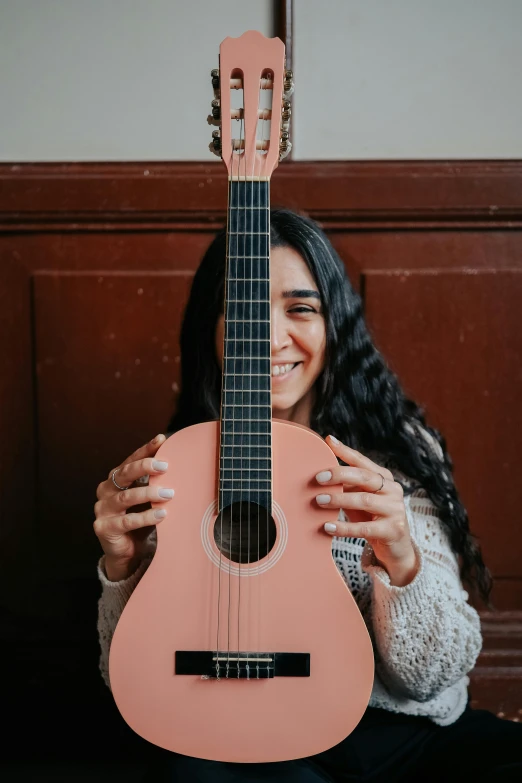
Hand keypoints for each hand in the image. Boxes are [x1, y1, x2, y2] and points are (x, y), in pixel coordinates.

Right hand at [93, 434, 173, 580]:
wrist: (127, 553)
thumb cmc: (139, 521)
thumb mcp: (148, 500)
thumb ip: (155, 484)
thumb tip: (181, 465)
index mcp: (115, 480)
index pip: (130, 460)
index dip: (145, 449)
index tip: (161, 439)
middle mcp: (106, 491)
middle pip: (124, 474)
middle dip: (145, 467)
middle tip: (165, 466)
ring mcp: (102, 510)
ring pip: (126, 497)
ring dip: (149, 493)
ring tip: (169, 494)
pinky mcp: (104, 528)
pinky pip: (127, 521)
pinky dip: (146, 517)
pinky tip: (162, 515)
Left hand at [315, 435, 418, 586]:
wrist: (396, 550)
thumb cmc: (372, 519)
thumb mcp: (360, 500)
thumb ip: (347, 487)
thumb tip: (320, 474)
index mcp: (384, 478)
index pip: (363, 461)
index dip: (346, 451)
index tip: (328, 441)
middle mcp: (392, 490)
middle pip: (364, 477)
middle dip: (339, 475)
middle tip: (318, 478)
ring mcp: (395, 509)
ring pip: (364, 500)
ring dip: (339, 499)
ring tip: (319, 501)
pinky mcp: (393, 530)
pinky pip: (365, 528)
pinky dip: (344, 527)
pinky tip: (328, 527)